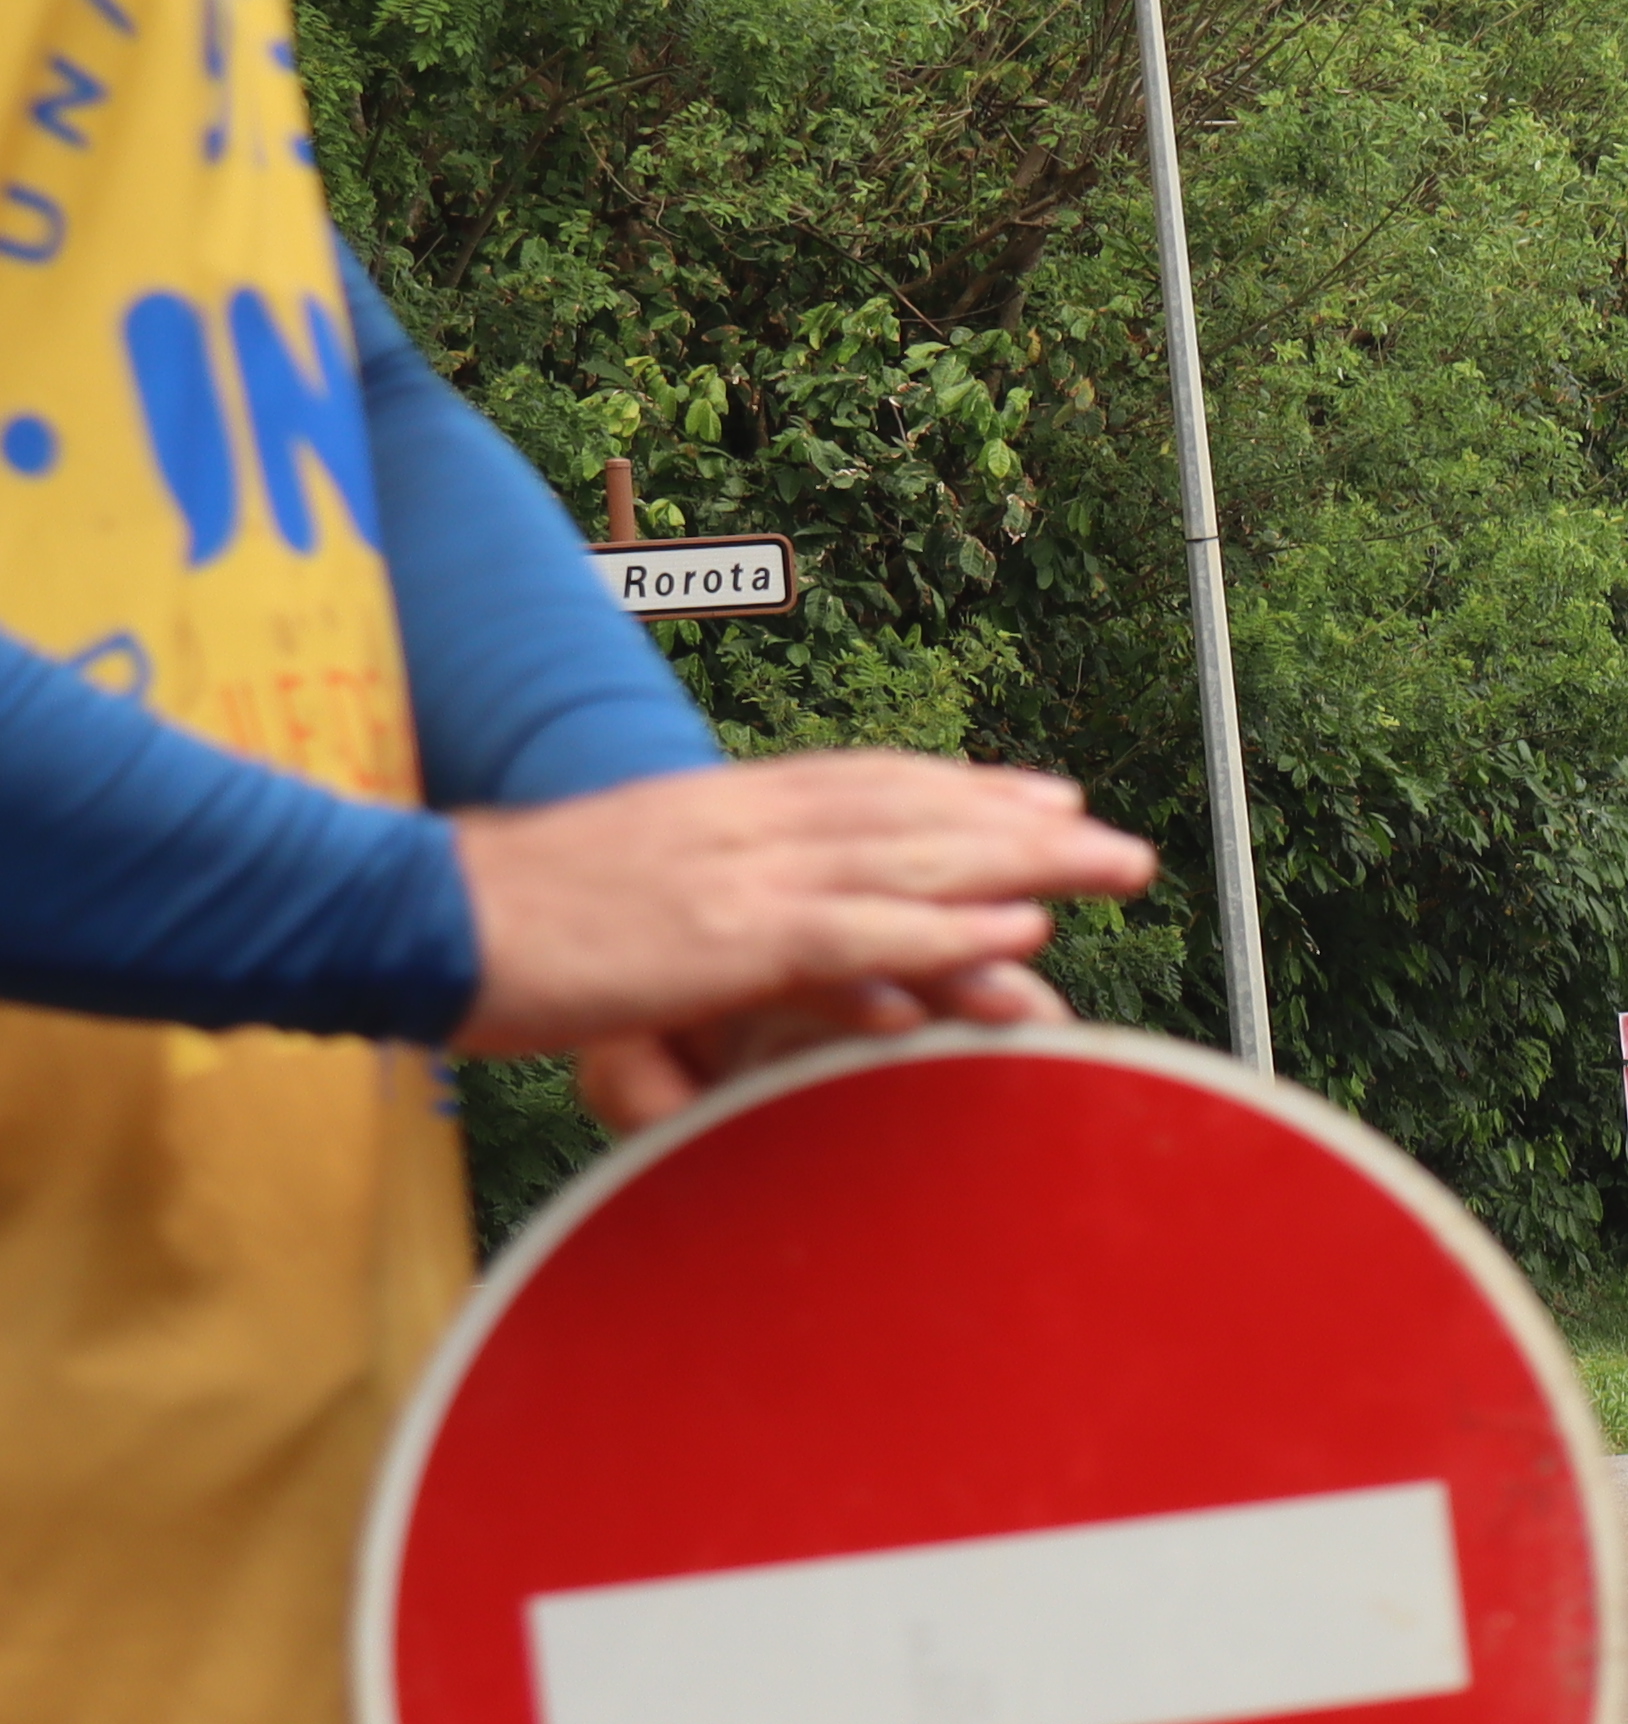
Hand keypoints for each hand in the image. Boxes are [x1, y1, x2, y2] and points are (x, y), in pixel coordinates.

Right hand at [454, 756, 1153, 1128]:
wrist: (408, 914)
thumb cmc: (495, 916)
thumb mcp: (613, 884)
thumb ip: (689, 891)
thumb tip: (734, 916)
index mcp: (715, 806)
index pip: (866, 783)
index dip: (963, 789)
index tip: (1044, 796)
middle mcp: (743, 824)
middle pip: (913, 811)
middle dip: (1024, 826)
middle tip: (1122, 844)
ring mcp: (737, 877)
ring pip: (910, 860)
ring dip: (1022, 866)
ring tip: (1113, 869)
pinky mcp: (722, 940)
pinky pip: (858, 933)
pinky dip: (944, 931)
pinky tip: (1018, 934)